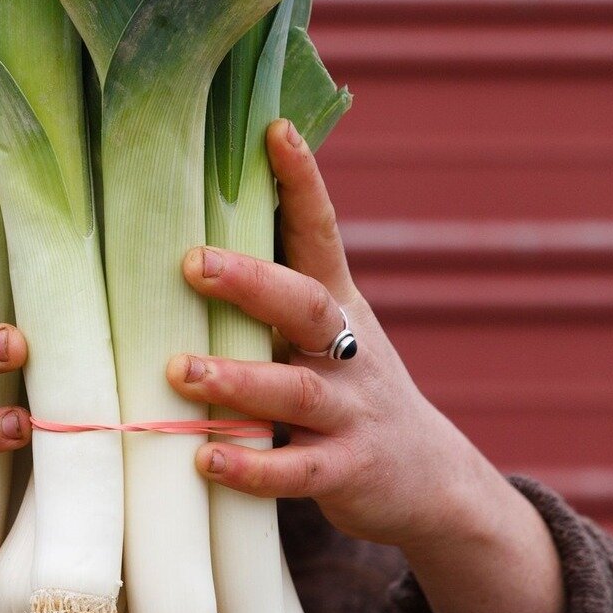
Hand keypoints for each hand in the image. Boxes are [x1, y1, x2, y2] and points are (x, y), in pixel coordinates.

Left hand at [169, 120, 514, 555]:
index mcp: (339, 307)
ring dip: (239, 379)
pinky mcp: (347, 472)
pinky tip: (206, 460)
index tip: (276, 132)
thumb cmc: (349, 393)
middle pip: (306, 305)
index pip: (322, 233)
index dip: (302, 183)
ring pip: (297, 390)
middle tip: (193, 263)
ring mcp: (351, 413)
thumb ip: (276, 296)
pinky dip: (252, 468)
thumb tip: (195, 231)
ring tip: (182, 370)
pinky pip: (298, 472)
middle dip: (251, 282)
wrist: (430, 480)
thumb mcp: (329, 337)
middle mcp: (350, 352)